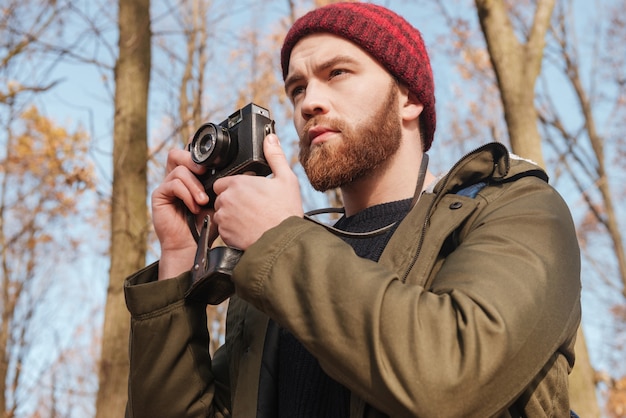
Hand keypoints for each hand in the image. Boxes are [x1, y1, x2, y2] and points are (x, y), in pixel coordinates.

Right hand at [152, 148, 210, 279]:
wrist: (193, 246)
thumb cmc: (208, 225)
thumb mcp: (220, 201)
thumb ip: (223, 185)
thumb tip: (243, 171)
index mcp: (190, 176)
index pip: (190, 154)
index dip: (199, 153)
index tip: (215, 160)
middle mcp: (176, 179)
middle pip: (178, 154)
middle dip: (193, 161)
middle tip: (205, 172)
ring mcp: (167, 186)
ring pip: (178, 169)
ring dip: (194, 185)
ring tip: (203, 201)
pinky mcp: (159, 195)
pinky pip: (173, 184)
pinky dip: (187, 194)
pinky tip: (194, 207)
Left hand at [212, 134, 303, 249]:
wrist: (283, 241)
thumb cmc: (285, 211)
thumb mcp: (286, 179)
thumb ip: (274, 156)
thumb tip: (270, 138)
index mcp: (238, 183)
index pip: (223, 181)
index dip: (234, 187)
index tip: (246, 193)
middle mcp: (227, 199)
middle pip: (221, 197)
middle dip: (232, 201)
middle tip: (250, 207)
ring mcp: (224, 218)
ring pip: (221, 214)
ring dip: (230, 215)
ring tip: (250, 219)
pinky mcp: (224, 234)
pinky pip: (224, 230)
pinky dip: (232, 230)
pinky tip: (247, 230)